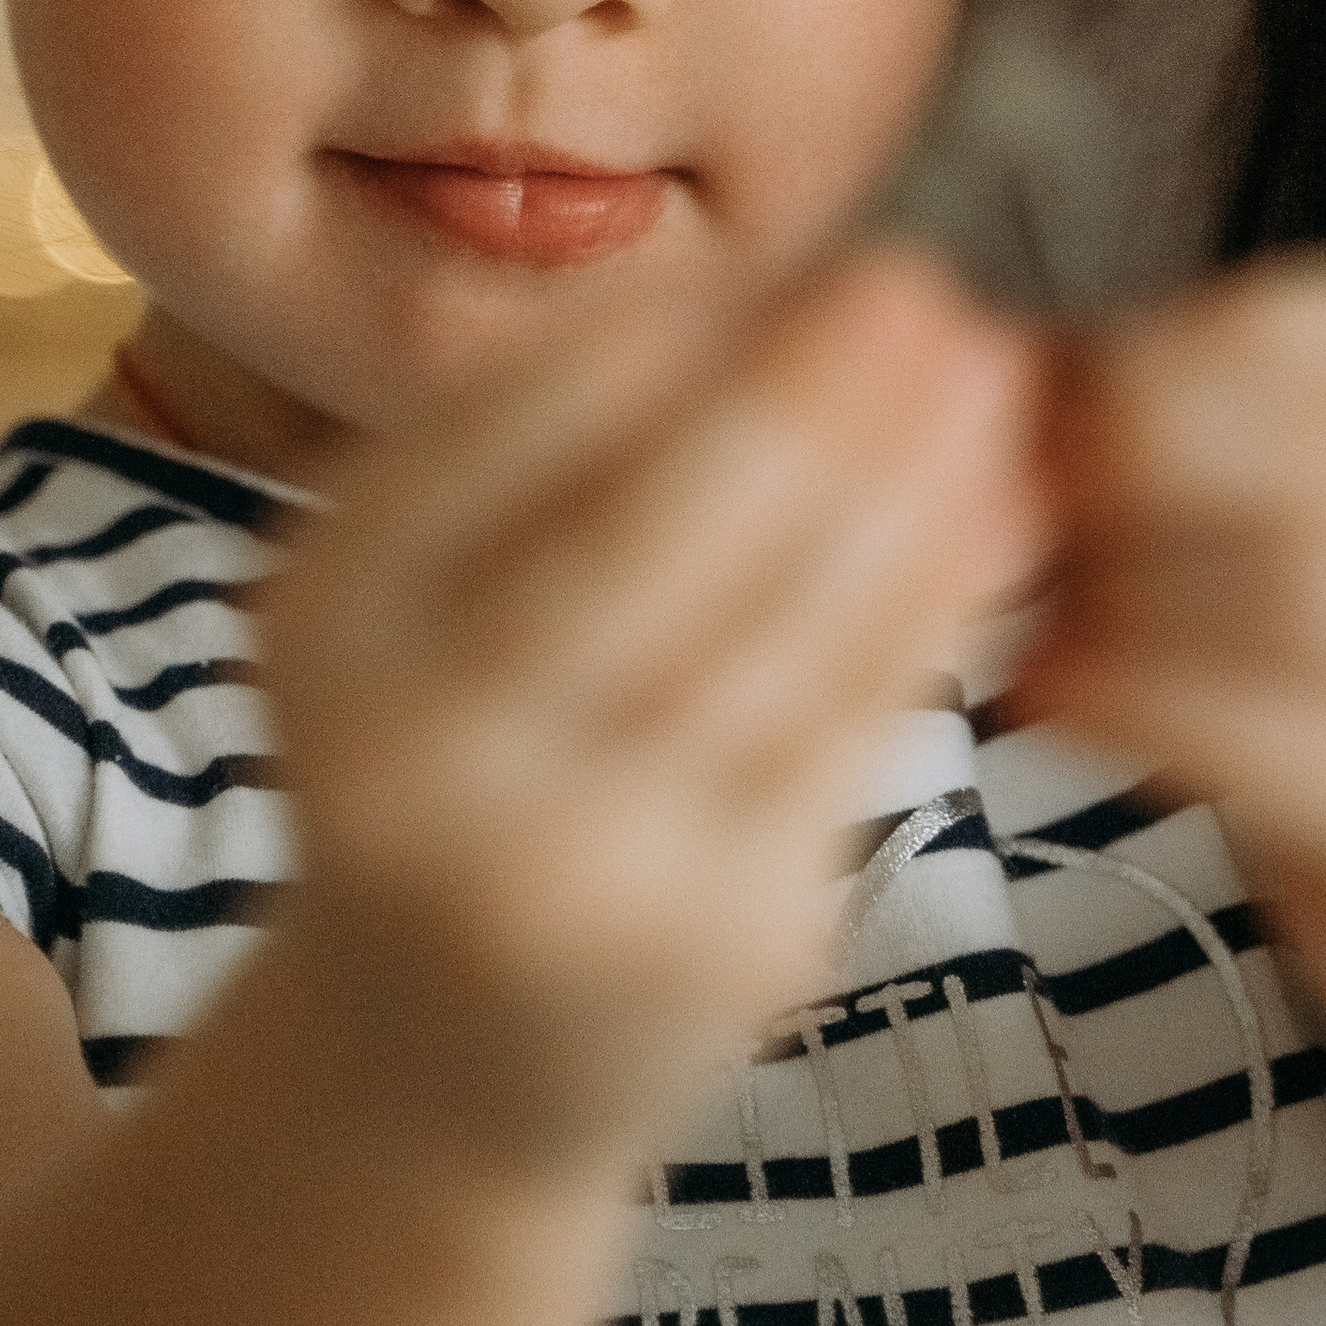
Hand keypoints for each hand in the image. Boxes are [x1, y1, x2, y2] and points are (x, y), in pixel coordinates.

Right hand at [254, 248, 1043, 1191]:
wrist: (444, 1066)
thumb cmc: (474, 753)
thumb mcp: (448, 596)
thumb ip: (580, 456)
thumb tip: (802, 303)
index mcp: (326, 616)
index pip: (511, 432)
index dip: (681, 335)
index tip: (817, 259)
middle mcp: (409, 749)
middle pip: (643, 532)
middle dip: (806, 396)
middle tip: (929, 286)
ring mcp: (553, 867)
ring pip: (771, 638)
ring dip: (904, 489)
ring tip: (999, 382)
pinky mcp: (697, 951)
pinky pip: (845, 743)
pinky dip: (932, 614)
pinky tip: (995, 526)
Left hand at [1014, 244, 1325, 1016]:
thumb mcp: (1320, 466)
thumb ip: (1178, 391)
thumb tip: (977, 350)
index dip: (1158, 350)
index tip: (1036, 388)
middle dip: (1137, 463)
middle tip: (999, 489)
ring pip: (1318, 593)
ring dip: (1130, 586)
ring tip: (1017, 592)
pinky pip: (1301, 751)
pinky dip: (1145, 706)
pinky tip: (1042, 688)